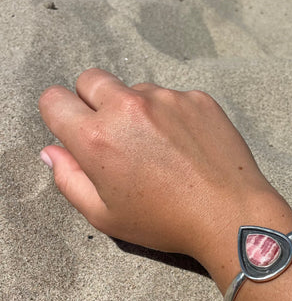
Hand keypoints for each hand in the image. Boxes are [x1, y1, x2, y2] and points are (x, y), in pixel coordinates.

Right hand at [38, 68, 284, 263]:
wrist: (230, 213)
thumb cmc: (165, 222)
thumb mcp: (105, 215)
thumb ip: (69, 179)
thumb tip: (52, 151)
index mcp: (97, 137)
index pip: (54, 99)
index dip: (59, 114)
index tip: (73, 128)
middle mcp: (128, 107)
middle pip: (92, 79)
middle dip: (92, 100)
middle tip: (114, 133)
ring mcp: (167, 98)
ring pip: (136, 89)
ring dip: (137, 109)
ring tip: (160, 146)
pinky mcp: (197, 98)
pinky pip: (172, 97)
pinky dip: (172, 114)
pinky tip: (187, 144)